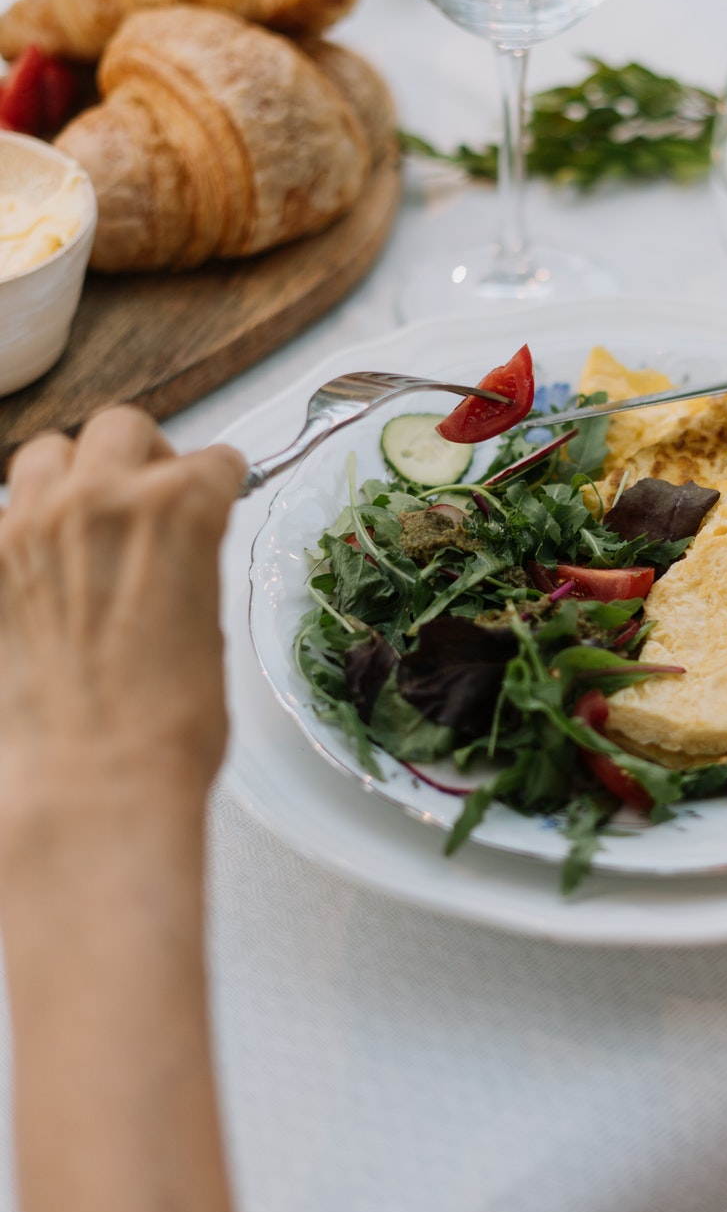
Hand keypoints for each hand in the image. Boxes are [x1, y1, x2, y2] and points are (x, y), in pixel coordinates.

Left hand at [0, 408, 244, 847]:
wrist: (92, 781)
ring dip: (74, 475)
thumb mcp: (210, 625)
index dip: (220, 484)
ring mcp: (31, 528)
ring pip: (48, 453)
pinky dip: (28, 532)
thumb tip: (177, 554)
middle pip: (121, 429)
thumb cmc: (165, 727)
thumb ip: (190, 564)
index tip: (217, 494)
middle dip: (144, 458)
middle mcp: (100, 501)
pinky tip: (47, 574)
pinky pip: (5, 516)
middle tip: (151, 499)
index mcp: (179, 509)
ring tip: (86, 522)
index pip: (213, 461)